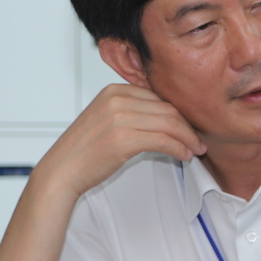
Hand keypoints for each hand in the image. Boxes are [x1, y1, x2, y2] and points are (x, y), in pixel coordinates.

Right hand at [33, 85, 203, 203]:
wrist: (62, 170)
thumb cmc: (84, 151)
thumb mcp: (105, 119)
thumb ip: (130, 111)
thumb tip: (164, 118)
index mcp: (114, 90)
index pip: (158, 97)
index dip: (179, 113)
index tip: (189, 127)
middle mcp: (117, 99)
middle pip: (167, 108)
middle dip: (188, 126)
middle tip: (198, 141)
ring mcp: (119, 117)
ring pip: (169, 123)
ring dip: (188, 138)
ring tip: (195, 150)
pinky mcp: (123, 139)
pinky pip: (163, 140)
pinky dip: (179, 148)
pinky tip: (184, 156)